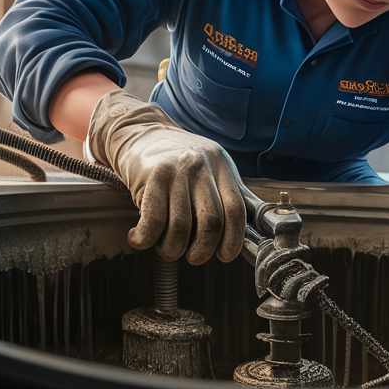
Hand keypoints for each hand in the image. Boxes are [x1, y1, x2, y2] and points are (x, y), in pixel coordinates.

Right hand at [86, 89, 249, 263]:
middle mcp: (201, 165)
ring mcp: (176, 169)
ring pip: (181, 226)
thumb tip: (251, 228)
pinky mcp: (152, 175)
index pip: (236, 209)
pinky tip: (140, 239)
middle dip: (202, 250)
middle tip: (193, 256)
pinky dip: (145, 239)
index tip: (223, 255)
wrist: (138, 131)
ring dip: (172, 249)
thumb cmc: (175, 158)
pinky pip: (153, 220)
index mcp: (221, 165)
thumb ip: (226, 193)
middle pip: (211, 221)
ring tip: (166, 248)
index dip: (232, 239)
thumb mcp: (209, 167)